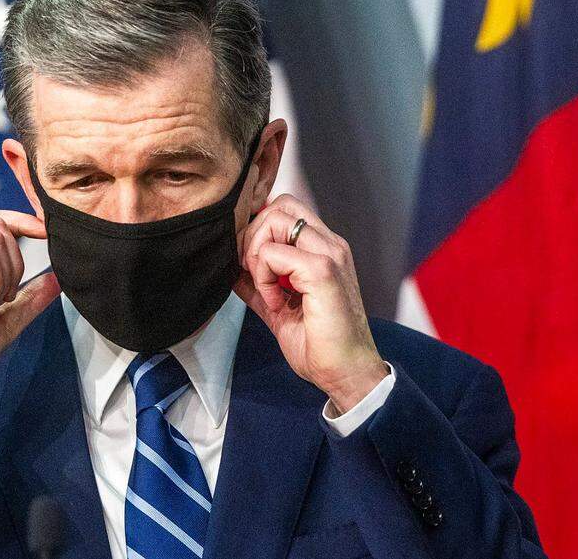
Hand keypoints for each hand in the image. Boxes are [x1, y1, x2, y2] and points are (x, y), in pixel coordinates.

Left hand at [235, 194, 388, 412]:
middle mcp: (330, 244)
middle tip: (255, 276)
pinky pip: (273, 254)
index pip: (283, 208)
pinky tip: (277, 304)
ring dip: (258, 255)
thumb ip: (257, 283)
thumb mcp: (277, 307)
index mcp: (323, 248)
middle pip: (278, 205)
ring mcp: (330, 254)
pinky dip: (264, 278)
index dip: (258, 231)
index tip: (254, 269)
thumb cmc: (318, 344)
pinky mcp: (323, 271)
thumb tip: (232, 269)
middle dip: (253, 237)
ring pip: (275, 220)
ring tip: (268, 291)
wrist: (345, 373)